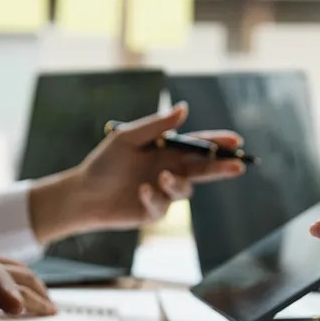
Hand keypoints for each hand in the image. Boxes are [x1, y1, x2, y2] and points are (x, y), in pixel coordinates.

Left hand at [27, 103, 245, 243]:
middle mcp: (169, 170)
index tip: (235, 140)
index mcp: (166, 151)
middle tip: (237, 166)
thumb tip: (184, 109)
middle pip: (202, 169)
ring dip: (177, 183)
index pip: (197, 145)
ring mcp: (163, 193)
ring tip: (162, 177)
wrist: (83, 193)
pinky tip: (140, 190)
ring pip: (184, 189)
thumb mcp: (128, 137)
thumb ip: (157, 125)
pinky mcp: (153, 211)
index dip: (216, 143)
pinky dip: (154, 197)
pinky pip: (162, 206)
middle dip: (220, 167)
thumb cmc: (104, 162)